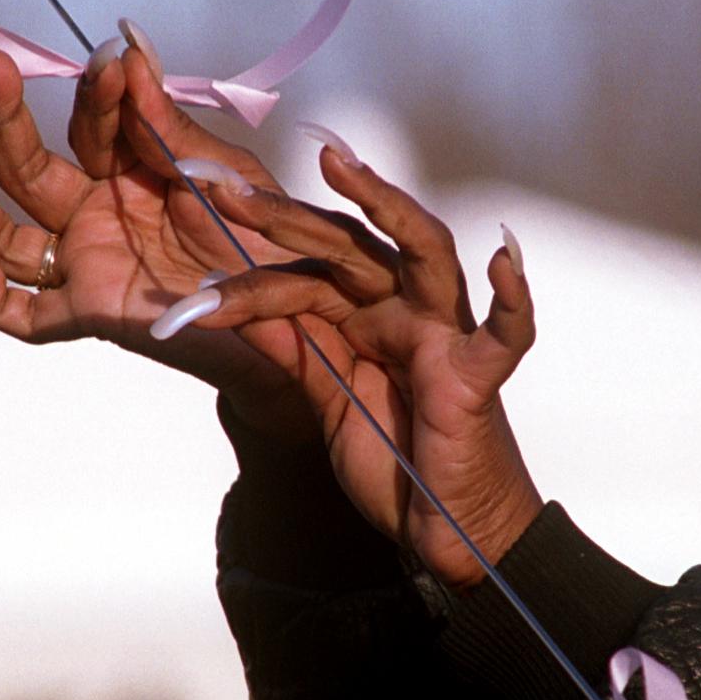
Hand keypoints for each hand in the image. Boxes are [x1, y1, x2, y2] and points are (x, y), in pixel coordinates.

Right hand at [0, 30, 311, 436]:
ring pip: (6, 235)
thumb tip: (131, 51)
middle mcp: (95, 211)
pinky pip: (27, 314)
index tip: (109, 61)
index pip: (90, 127)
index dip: (94, 95)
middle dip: (3, 118)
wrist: (292, 316)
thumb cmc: (264, 240)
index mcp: (128, 169)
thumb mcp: (227, 175)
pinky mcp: (89, 313)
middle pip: (26, 167)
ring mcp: (87, 261)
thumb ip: (172, 125)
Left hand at [170, 143, 543, 587]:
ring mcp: (444, 337)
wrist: (446, 532)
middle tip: (226, 189)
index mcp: (366, 318)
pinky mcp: (475, 378)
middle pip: (349, 248)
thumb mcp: (327, 403)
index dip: (246, 267)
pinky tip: (503, 259)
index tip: (187, 248)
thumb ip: (295, 352)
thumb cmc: (395, 465)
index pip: (304, 274)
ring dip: (385, 207)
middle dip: (289, 216)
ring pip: (423, 254)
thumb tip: (235, 307)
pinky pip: (504, 336)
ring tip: (343, 167)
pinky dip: (513, 300)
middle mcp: (405, 312)